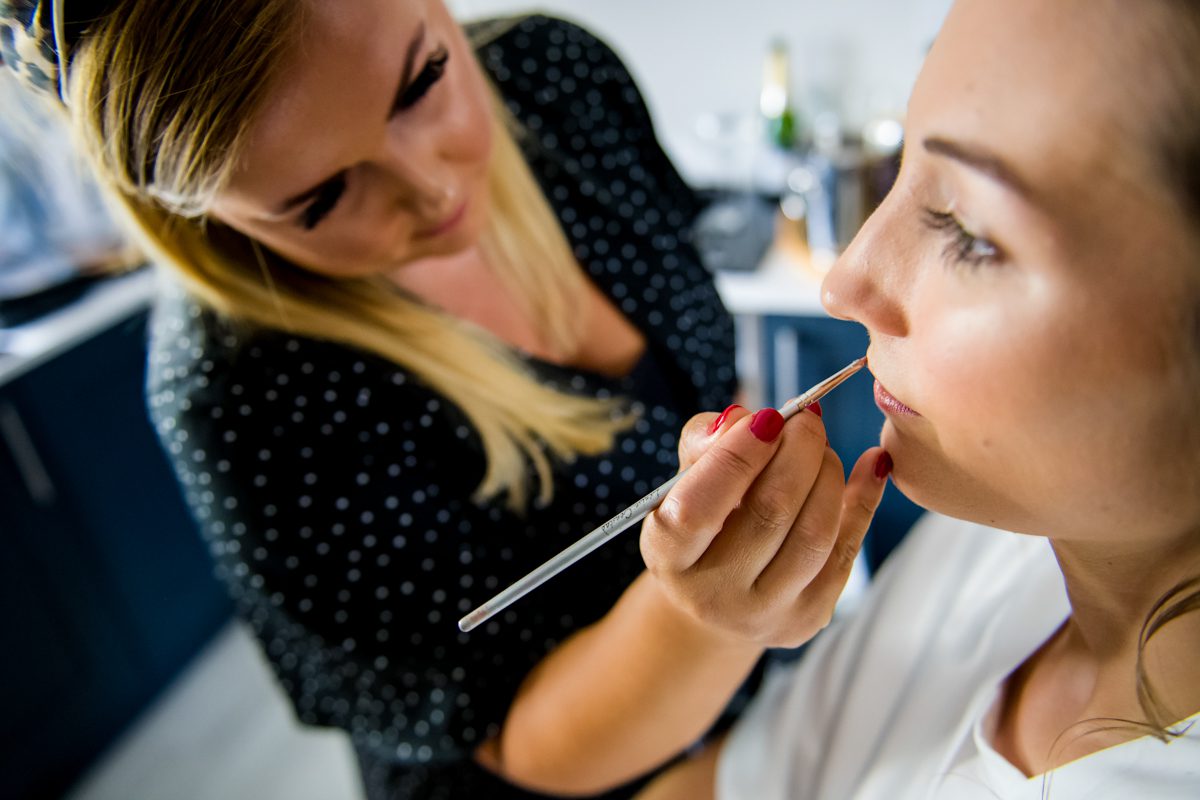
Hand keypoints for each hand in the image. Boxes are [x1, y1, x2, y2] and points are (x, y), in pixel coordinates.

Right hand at [640, 404, 889, 648]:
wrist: (717, 602)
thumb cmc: (699, 526)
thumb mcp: (681, 484)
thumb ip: (702, 444)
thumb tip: (740, 420)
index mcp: (668, 558)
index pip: (697, 509)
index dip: (735, 458)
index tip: (766, 418)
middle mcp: (713, 596)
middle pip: (770, 514)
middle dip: (797, 453)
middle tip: (806, 419)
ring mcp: (766, 613)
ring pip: (815, 534)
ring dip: (827, 474)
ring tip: (820, 446)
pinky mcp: (810, 616)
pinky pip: (847, 549)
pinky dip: (864, 498)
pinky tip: (871, 463)